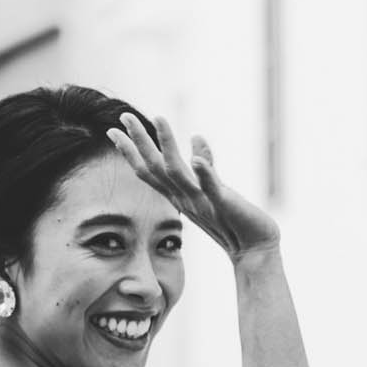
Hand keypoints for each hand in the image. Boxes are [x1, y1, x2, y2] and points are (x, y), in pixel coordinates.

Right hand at [109, 111, 281, 265]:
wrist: (254, 250)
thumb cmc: (234, 219)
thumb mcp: (214, 188)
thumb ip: (205, 165)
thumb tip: (196, 136)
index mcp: (180, 195)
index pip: (149, 171)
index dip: (131, 151)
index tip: (113, 130)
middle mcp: (185, 199)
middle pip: (155, 168)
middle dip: (139, 141)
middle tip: (123, 116)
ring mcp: (202, 202)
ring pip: (177, 172)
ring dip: (167, 144)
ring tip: (159, 118)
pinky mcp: (224, 205)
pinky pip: (211, 188)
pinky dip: (204, 173)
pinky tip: (197, 159)